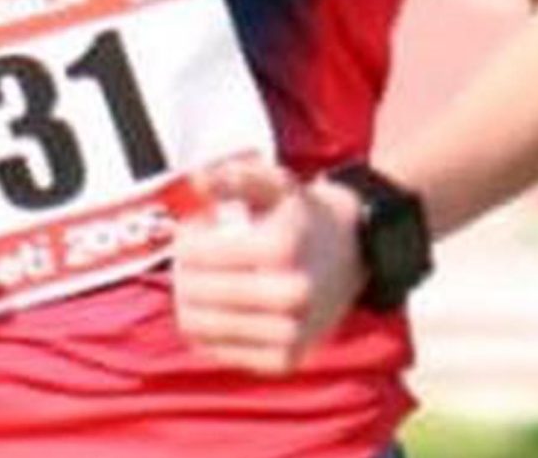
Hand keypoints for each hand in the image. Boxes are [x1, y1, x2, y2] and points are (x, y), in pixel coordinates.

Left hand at [170, 156, 365, 373]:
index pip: (196, 255)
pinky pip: (222, 353)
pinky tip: (218, 309)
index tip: (190, 233)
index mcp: (281, 248)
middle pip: (194, 293)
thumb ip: (234, 177)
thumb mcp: (275, 182)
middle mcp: (289, 295)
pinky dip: (209, 332)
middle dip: (181, 272)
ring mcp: (289, 333)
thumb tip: (197, 180)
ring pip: (201, 328)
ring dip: (189, 303)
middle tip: (187, 260)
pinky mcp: (286, 360)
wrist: (355, 253)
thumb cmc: (306, 214)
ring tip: (202, 282)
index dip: (182, 242)